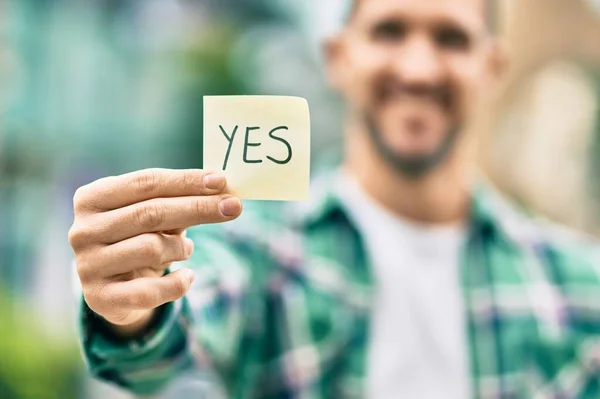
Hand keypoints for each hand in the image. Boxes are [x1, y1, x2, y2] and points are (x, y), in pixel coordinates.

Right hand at [69, 169, 241, 336]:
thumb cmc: (138, 237)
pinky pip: (150, 291)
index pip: (146, 183)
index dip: (186, 181)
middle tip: (234, 206)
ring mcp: (87, 266)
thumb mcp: (151, 214)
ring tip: (187, 248)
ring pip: (152, 248)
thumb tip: (223, 188)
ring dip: (182, 247)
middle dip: (198, 208)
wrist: (114, 286)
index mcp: (92, 198)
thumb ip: (179, 199)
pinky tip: (189, 276)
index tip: (222, 181)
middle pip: (150, 212)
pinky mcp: (100, 298)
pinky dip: (178, 283)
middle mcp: (82, 230)